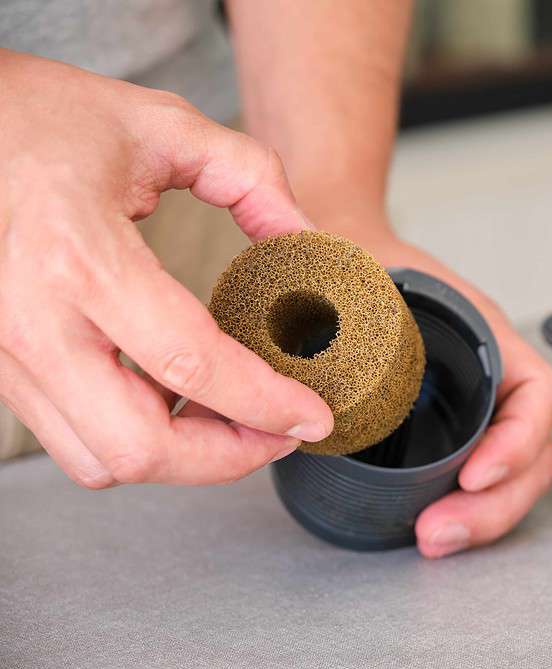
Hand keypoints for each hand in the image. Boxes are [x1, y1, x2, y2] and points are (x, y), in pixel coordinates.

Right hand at [0, 50, 332, 487]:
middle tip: (278, 431)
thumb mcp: (163, 124)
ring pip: (100, 461)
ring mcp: (1, 353)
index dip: (266, 403)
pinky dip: (133, 440)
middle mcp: (29, 319)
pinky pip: (69, 439)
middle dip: (225, 457)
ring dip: (179, 457)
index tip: (312, 417)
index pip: (189, 364)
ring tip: (231, 417)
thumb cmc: (44, 115)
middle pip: (140, 446)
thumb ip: (251, 178)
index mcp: (76, 256)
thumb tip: (308, 240)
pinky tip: (173, 402)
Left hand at [342, 230, 551, 558]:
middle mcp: (497, 375)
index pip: (540, 395)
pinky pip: (483, 479)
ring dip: (483, 518)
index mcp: (488, 335)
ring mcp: (480, 407)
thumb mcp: (359, 275)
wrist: (351, 258)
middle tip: (437, 533)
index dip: (518, 442)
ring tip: (431, 540)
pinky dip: (465, 510)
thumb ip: (338, 298)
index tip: (472, 475)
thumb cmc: (360, 262)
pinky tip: (427, 528)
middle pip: (537, 454)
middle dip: (495, 505)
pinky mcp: (456, 431)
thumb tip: (298, 322)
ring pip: (517, 476)